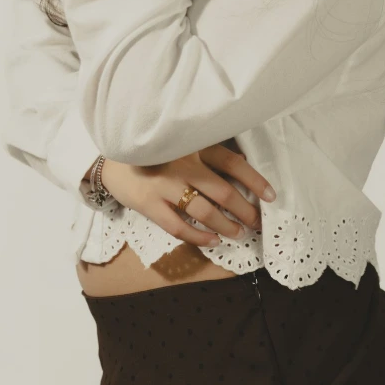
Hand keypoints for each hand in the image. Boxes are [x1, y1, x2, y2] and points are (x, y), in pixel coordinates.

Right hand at [99, 144, 274, 248]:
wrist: (112, 159)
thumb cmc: (156, 152)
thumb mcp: (184, 144)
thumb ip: (209, 152)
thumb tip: (243, 163)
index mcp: (195, 146)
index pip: (233, 163)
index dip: (255, 180)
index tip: (271, 196)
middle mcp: (183, 164)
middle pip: (223, 191)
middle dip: (245, 211)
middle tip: (257, 223)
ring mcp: (165, 185)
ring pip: (204, 211)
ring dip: (226, 226)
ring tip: (239, 234)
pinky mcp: (149, 204)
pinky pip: (178, 226)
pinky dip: (199, 236)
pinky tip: (213, 240)